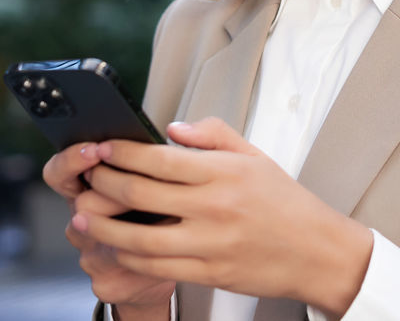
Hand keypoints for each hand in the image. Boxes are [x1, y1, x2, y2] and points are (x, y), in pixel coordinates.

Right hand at [42, 142, 175, 316]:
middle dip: (113, 194)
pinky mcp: (106, 283)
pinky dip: (149, 257)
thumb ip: (174, 148)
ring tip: (167, 216)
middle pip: (81, 204)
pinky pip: (123, 268)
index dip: (73, 160)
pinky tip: (169, 250)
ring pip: (103, 238)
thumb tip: (175, 131)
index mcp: (89, 188)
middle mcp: (84, 220)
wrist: (180, 262)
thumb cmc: (170, 210)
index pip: (60, 171)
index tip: (96, 150)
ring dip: (134, 227)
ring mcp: (92, 254)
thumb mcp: (172, 174)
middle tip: (145, 189)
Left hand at [72, 118, 372, 315]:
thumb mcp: (254, 155)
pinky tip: (115, 246)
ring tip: (82, 216)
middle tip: (87, 176)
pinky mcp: (209, 272)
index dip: (123, 152)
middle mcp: (214, 206)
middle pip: (141, 193)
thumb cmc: (284, 201)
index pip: (159, 158)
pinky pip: (157, 267)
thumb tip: (171, 128)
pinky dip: (129, 256)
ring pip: (140, 237)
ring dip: (103, 226)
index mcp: (223, 172)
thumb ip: (212, 135)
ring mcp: (210, 243)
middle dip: (104, 183)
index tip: (103, 147)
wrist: (317, 252)